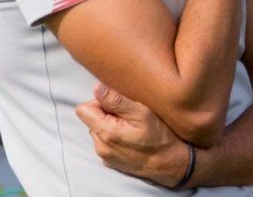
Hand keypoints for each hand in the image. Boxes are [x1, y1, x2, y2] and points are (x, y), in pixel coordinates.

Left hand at [75, 82, 192, 187]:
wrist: (170, 165)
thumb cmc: (159, 137)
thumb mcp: (142, 113)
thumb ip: (116, 100)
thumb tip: (96, 88)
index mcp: (105, 133)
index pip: (83, 109)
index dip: (99, 101)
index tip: (118, 104)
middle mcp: (100, 147)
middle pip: (91, 119)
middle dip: (106, 113)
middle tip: (129, 115)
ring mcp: (104, 156)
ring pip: (98, 130)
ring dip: (111, 124)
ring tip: (132, 127)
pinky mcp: (110, 161)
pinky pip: (105, 141)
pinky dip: (115, 136)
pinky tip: (131, 137)